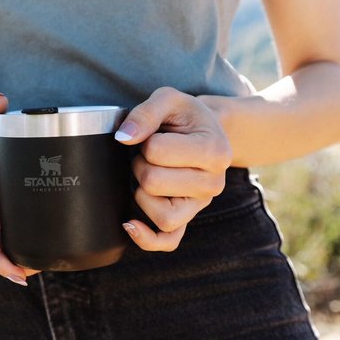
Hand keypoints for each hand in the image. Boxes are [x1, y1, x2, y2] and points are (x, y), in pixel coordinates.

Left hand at [114, 87, 232, 251]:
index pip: (155, 151)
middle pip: (152, 182)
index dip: (146, 140)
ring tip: (151, 172)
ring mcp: (200, 205)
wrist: (204, 132)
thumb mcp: (168, 99)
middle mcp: (214, 183)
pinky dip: (147, 238)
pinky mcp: (186, 220)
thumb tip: (124, 138)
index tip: (158, 135)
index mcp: (215, 151)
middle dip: (141, 164)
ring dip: (142, 191)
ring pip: (159, 213)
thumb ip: (145, 112)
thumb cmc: (184, 116)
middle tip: (152, 153)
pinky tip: (130, 224)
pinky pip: (168, 240)